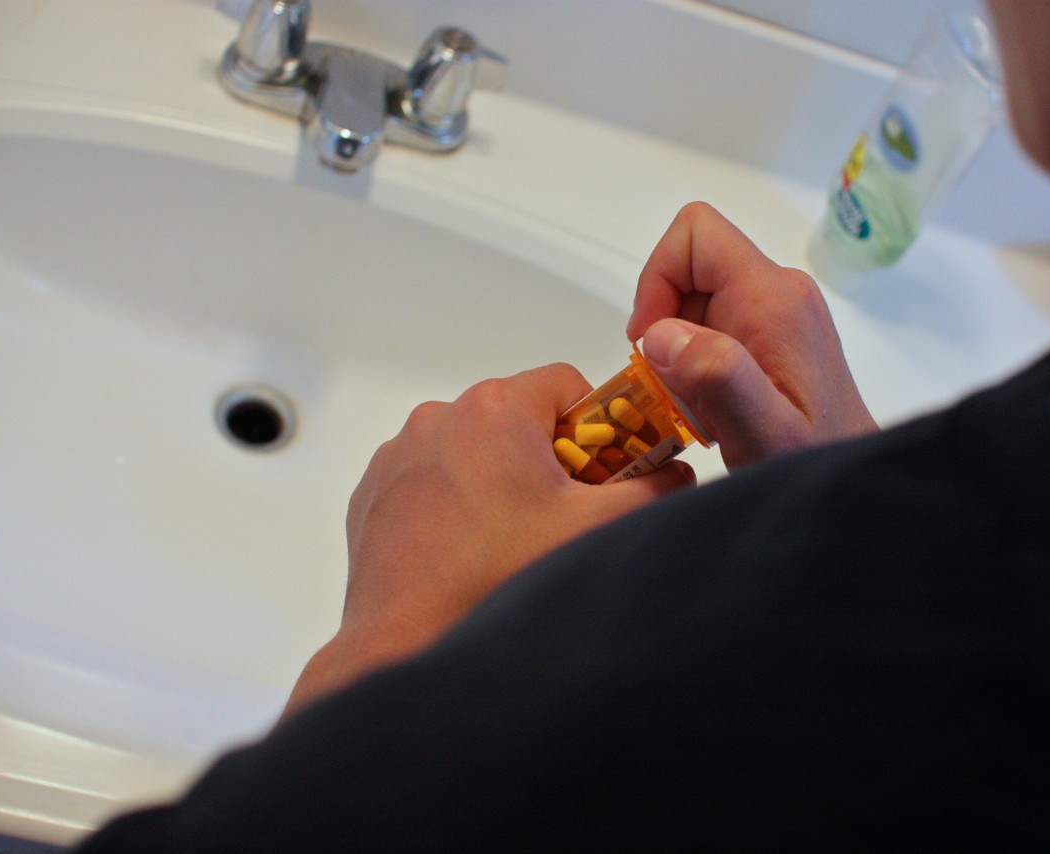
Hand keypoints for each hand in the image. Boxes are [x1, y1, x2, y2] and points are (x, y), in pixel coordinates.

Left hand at [282, 364, 693, 719]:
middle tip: (566, 517)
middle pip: (521, 419)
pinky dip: (459, 506)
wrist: (405, 643)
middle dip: (552, 461)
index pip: (568, 386)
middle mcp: (437, 418)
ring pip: (476, 451)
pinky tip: (472, 555)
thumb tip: (675, 474)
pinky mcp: (374, 495)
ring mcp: (398, 456)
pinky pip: (434, 480)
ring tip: (515, 544)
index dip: (599, 427)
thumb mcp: (598, 527)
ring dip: (503, 484)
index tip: (607, 473)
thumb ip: (656, 488)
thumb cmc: (495, 580)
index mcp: (493, 408)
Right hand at [626, 203, 876, 469]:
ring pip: (696, 303)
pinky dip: (698, 366)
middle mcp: (780, 292)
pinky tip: (717, 410)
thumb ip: (718, 377)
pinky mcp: (775, 335)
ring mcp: (779, 313)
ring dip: (681, 355)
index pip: (695, 235)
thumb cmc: (814, 464)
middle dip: (666, 330)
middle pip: (690, 271)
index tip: (652, 345)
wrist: (857, 486)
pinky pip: (715, 328)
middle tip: (680, 392)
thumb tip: (661, 333)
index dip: (657, 280)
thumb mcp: (763, 433)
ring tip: (705, 409)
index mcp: (774, 298)